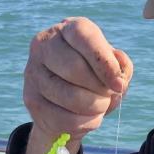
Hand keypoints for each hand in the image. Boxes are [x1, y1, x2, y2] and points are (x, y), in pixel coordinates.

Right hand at [23, 17, 132, 146]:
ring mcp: (33, 71)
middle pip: (75, 68)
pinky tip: (87, 119)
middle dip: (99, 89)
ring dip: (94, 108)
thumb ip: (122, 67)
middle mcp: (44, 45)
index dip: (105, 63)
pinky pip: (62, 118)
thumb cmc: (94, 80)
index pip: (84, 36)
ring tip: (99, 108)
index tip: (118, 85)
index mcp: (68, 29)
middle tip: (107, 96)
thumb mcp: (112, 70)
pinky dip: (83, 123)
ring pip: (69, 96)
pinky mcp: (31, 99)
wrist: (67, 106)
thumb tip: (119, 70)